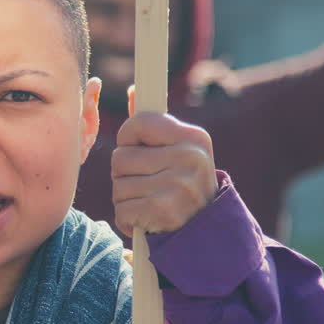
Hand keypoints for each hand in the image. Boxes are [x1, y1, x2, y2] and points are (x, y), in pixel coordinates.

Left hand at [111, 87, 216, 235]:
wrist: (205, 232)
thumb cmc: (183, 185)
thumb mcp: (179, 150)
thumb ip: (153, 125)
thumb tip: (134, 91)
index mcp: (193, 138)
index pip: (138, 124)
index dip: (128, 139)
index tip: (138, 150)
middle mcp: (189, 159)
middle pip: (120, 157)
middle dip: (125, 173)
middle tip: (147, 183)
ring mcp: (178, 186)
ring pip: (118, 185)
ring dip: (126, 197)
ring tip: (149, 200)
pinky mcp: (163, 212)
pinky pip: (121, 210)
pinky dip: (128, 217)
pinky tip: (147, 218)